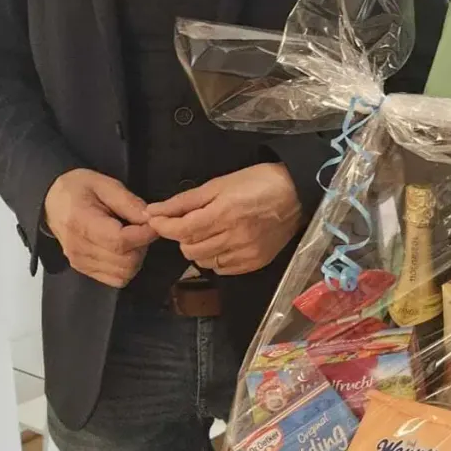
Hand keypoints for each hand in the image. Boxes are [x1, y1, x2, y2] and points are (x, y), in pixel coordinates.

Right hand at [43, 169, 156, 288]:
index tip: (153, 223)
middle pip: (125, 261)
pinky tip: (123, 250)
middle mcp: (78, 248)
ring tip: (132, 238)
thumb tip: (149, 218)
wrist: (51, 202)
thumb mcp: (104, 184)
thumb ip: (127, 201)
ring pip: (124, 273)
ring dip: (136, 257)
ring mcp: (80, 262)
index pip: (120, 241)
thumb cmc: (78, 188)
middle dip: (142, 245)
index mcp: (81, 222)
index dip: (144, 234)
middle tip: (141, 229)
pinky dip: (126, 267)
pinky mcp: (84, 270)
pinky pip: (116, 279)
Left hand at [144, 164, 302, 275]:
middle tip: (189, 223)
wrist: (297, 194)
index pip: (181, 230)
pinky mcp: (255, 263)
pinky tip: (223, 243)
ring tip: (208, 232)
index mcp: (224, 213)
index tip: (155, 220)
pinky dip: (216, 258)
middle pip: (190, 249)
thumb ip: (185, 201)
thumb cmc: (257, 182)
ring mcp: (246, 253)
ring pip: (204, 262)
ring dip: (198, 248)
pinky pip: (222, 269)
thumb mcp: (219, 184)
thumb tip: (154, 211)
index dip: (163, 226)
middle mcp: (234, 237)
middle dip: (182, 237)